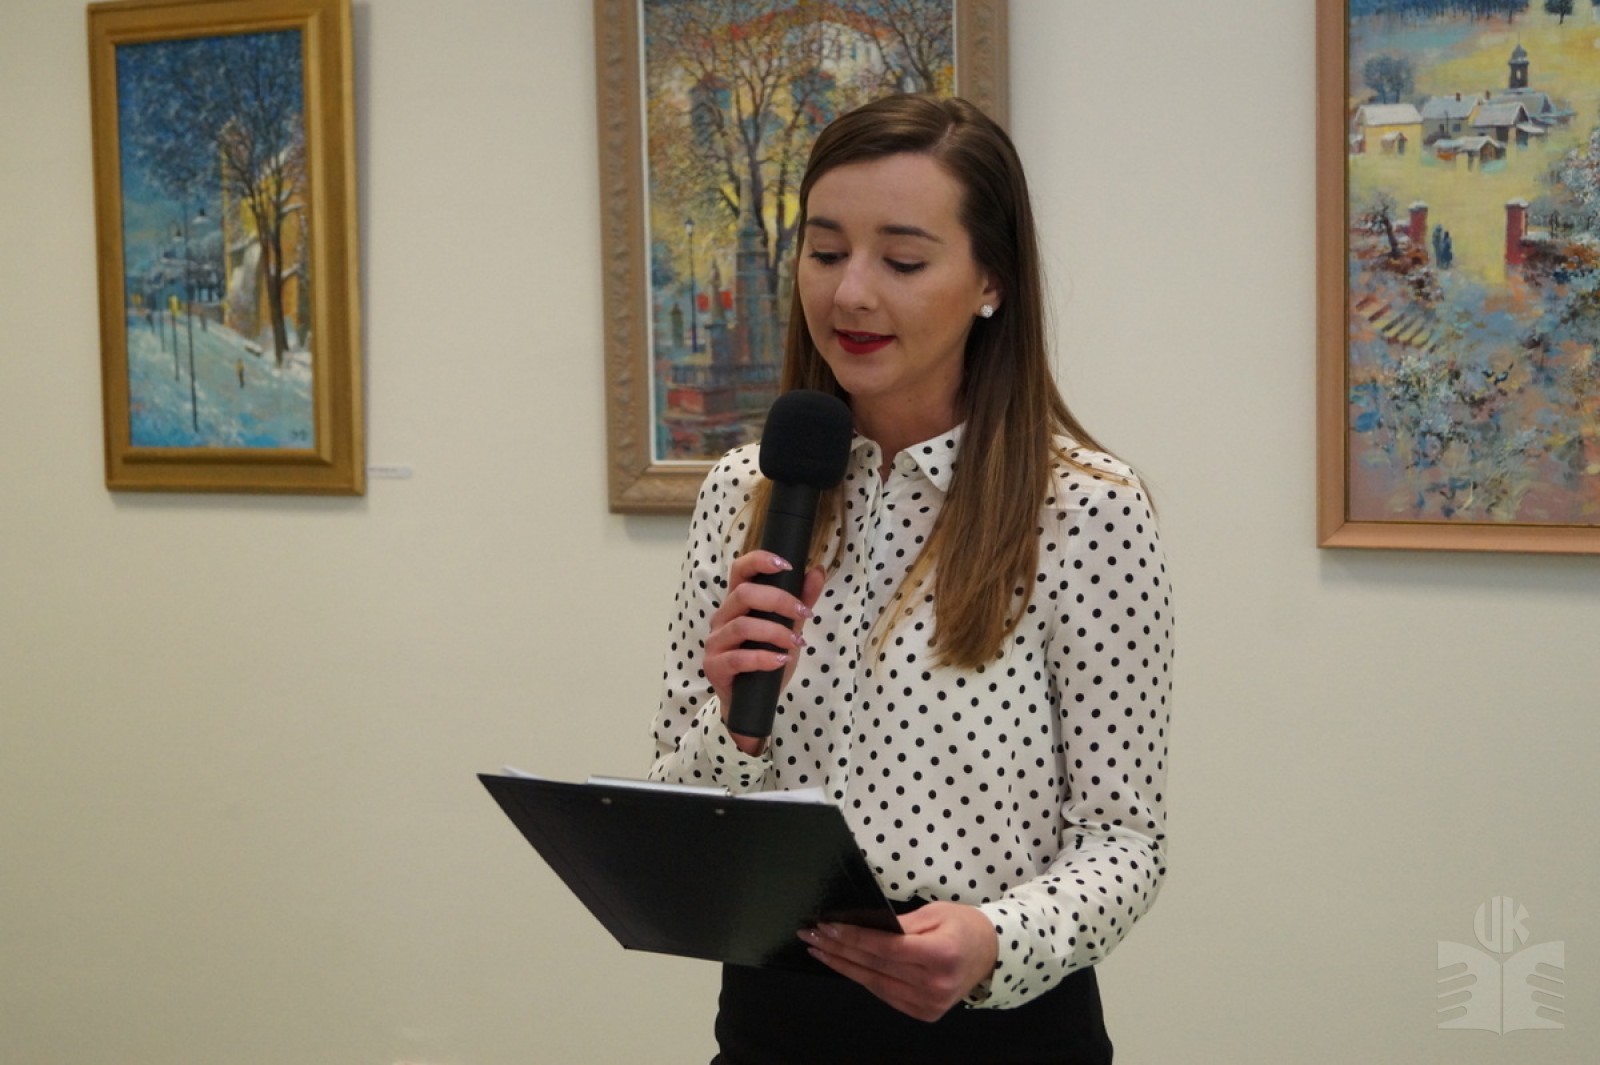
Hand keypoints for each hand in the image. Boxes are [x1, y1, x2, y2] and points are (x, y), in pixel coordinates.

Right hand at [704, 551, 825, 753]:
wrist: (750, 703)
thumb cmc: (765, 660)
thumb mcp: (789, 628)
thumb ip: (801, 601)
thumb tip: (817, 571)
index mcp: (737, 603)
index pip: (739, 569)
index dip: (760, 561)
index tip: (787, 565)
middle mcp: (721, 618)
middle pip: (744, 594)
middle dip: (779, 600)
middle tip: (804, 612)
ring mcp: (715, 642)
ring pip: (742, 626)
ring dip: (776, 632)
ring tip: (797, 642)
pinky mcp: (714, 667)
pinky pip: (737, 658)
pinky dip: (763, 658)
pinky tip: (780, 661)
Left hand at [798, 902, 999, 1021]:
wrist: (992, 954)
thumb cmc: (964, 926)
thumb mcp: (935, 913)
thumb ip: (899, 924)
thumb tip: (861, 925)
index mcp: (941, 956)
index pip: (885, 948)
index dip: (852, 938)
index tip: (826, 927)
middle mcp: (935, 985)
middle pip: (874, 966)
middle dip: (838, 950)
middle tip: (811, 936)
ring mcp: (929, 1004)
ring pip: (874, 984)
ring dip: (843, 966)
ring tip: (819, 951)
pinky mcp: (924, 1013)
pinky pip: (885, 994)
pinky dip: (863, 978)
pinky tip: (844, 965)